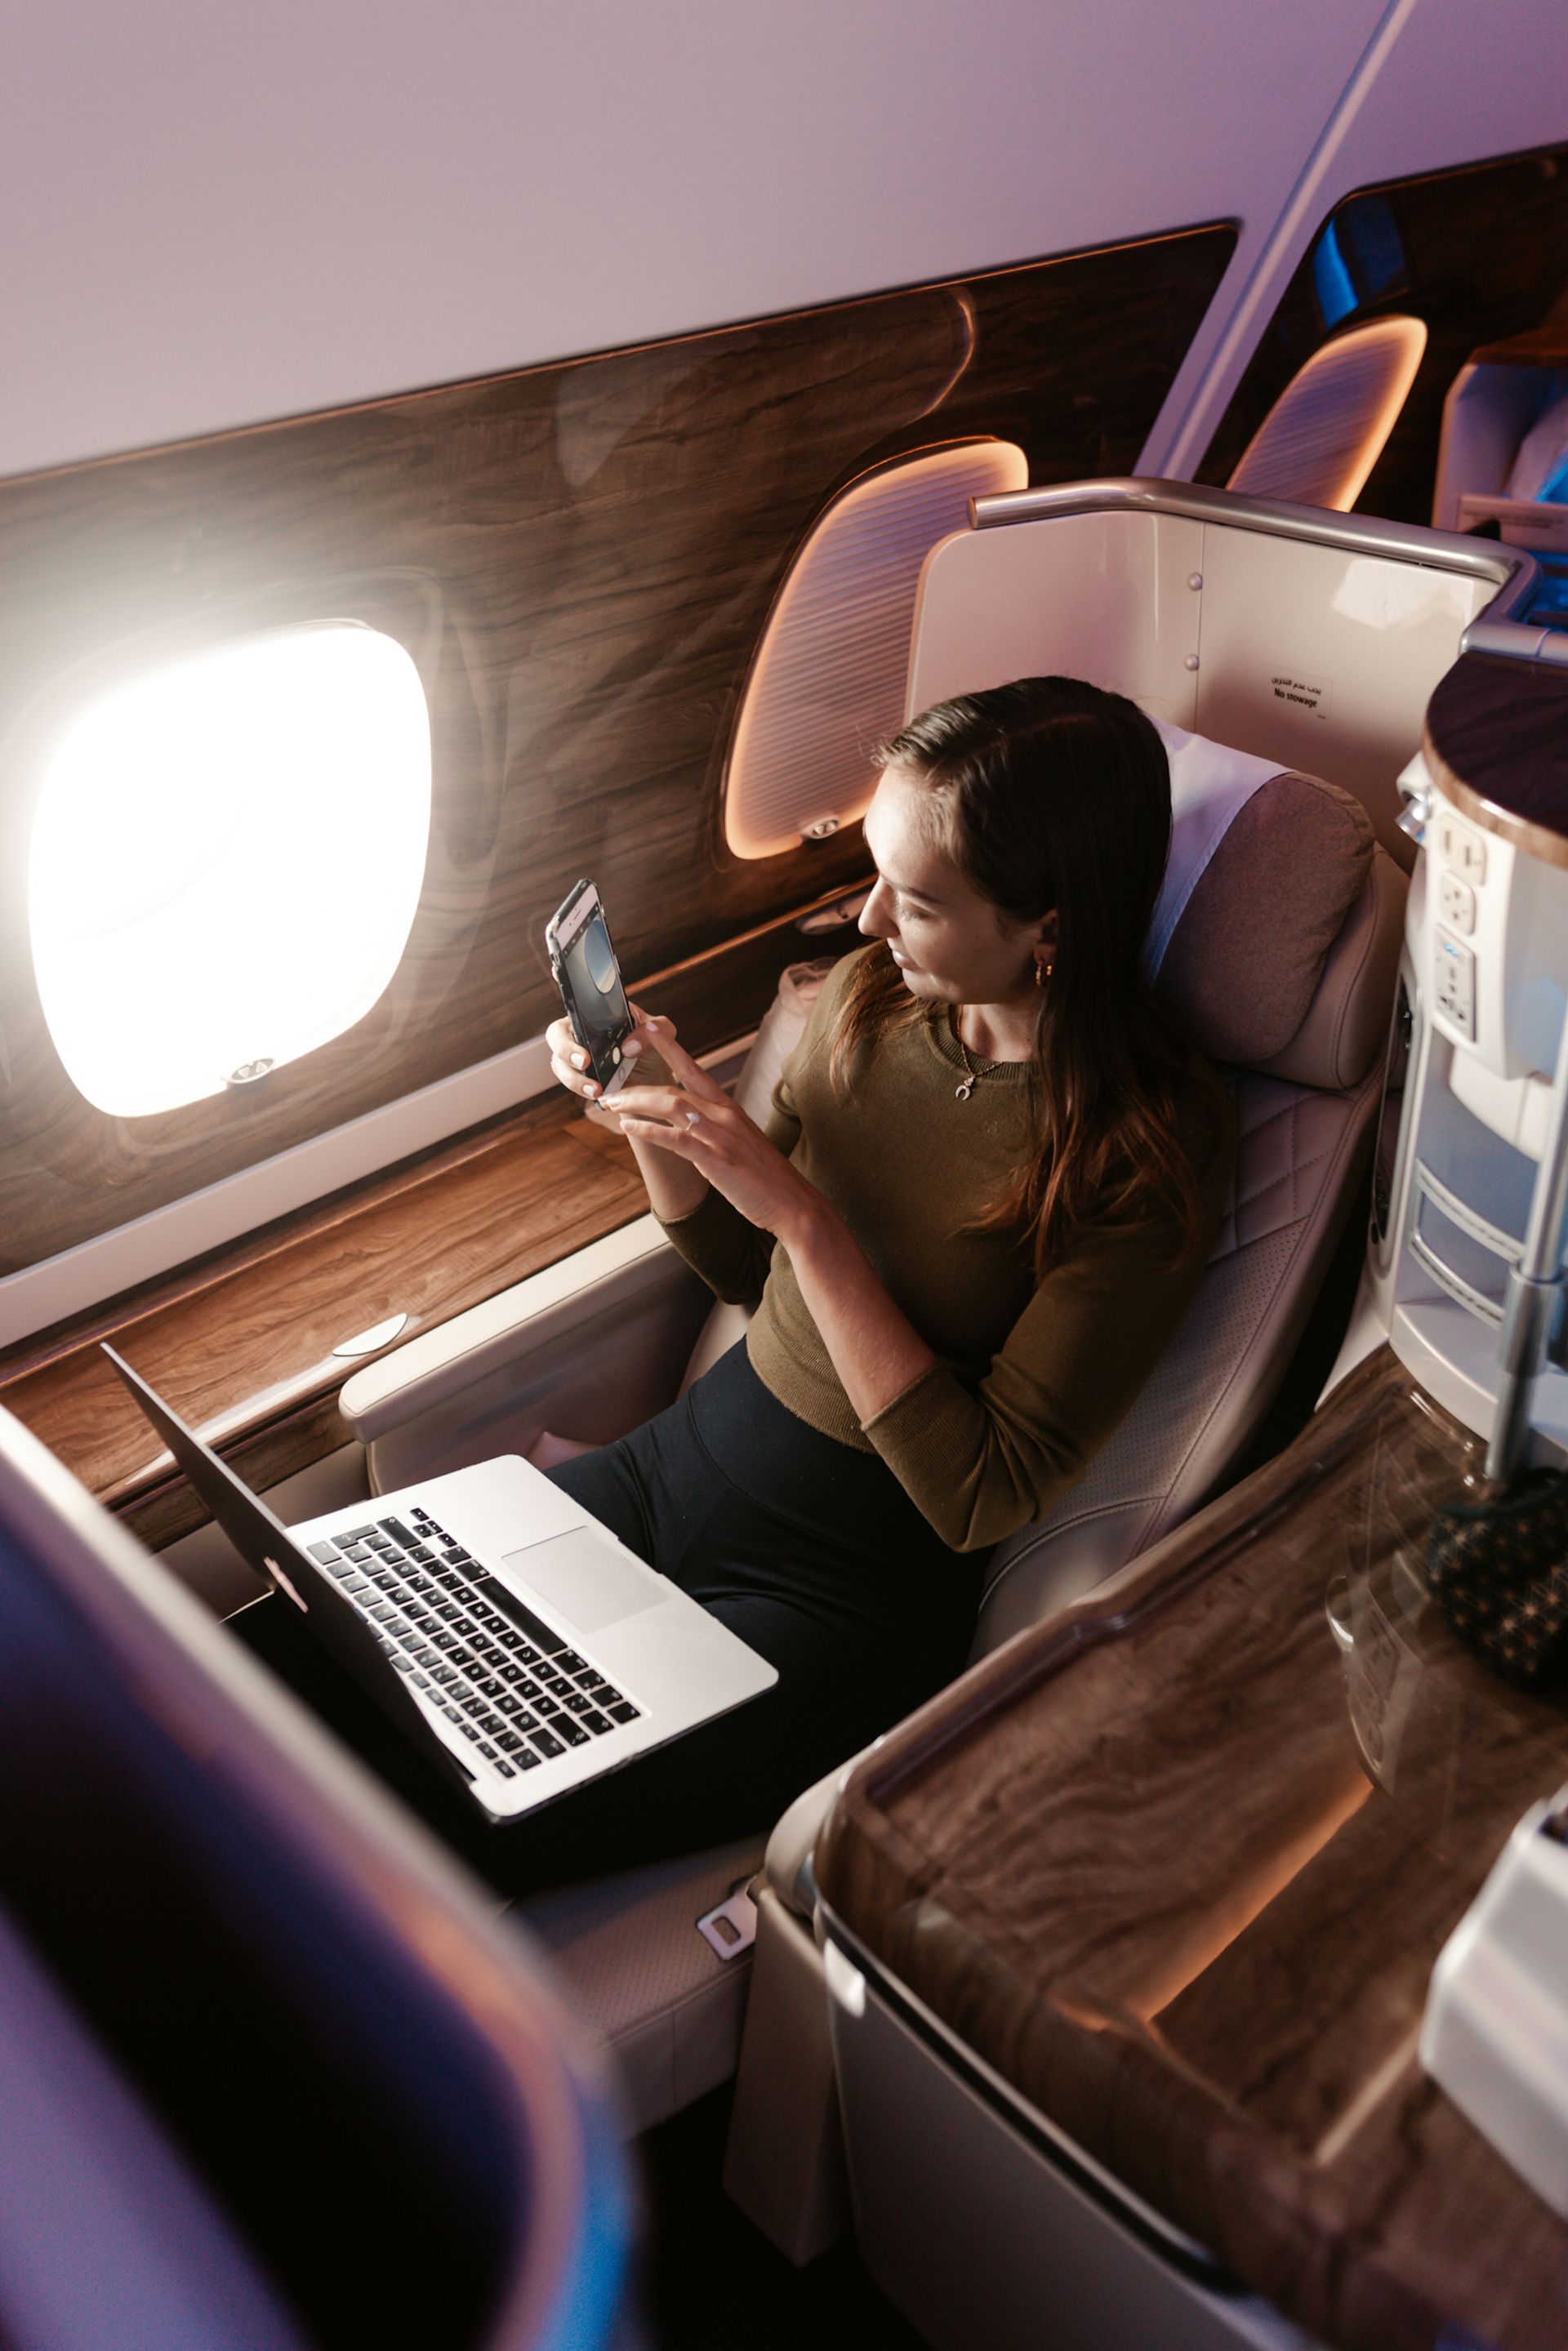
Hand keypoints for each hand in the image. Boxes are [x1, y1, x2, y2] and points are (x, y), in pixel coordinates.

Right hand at [545, 1005, 653, 1112]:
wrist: (653, 1079)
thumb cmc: (654, 1046)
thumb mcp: (663, 1032)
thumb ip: (656, 1029)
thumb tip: (628, 1045)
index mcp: (598, 1013)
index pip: (574, 1002)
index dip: (565, 997)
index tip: (567, 995)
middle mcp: (581, 1031)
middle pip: (556, 1035)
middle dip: (565, 1049)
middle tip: (584, 1062)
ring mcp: (576, 1055)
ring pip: (560, 1064)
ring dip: (574, 1078)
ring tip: (596, 1089)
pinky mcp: (579, 1077)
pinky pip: (571, 1083)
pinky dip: (583, 1090)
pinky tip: (600, 1096)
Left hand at [612, 1022, 826, 1243]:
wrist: (793, 1203)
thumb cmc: (765, 1177)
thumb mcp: (740, 1142)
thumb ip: (715, 1129)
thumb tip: (688, 1127)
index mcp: (729, 1108)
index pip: (694, 1069)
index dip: (669, 1047)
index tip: (648, 1029)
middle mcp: (724, 1115)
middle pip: (674, 1088)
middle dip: (637, 1086)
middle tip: (610, 1089)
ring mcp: (722, 1136)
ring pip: (672, 1107)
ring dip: (636, 1104)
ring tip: (612, 1105)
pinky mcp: (718, 1160)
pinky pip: (677, 1139)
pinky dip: (649, 1131)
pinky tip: (628, 1128)